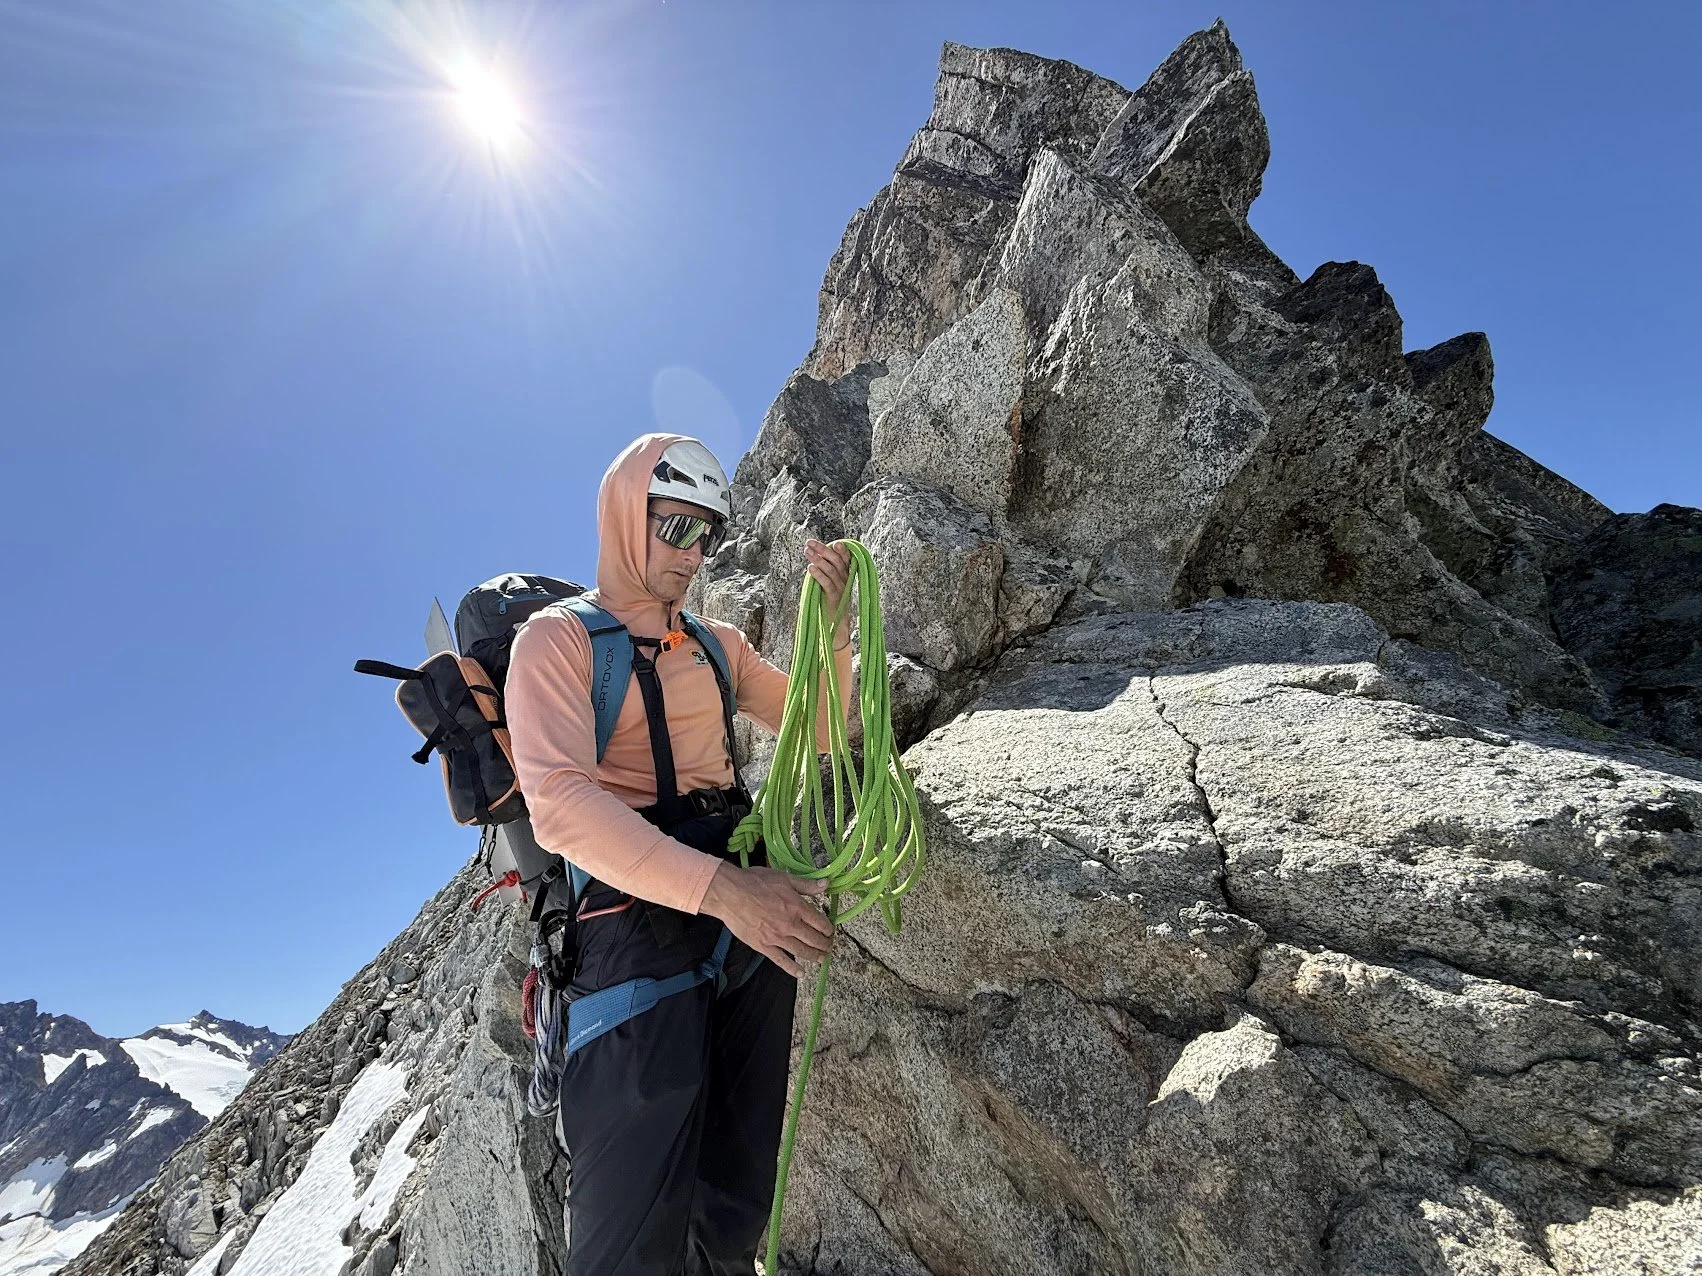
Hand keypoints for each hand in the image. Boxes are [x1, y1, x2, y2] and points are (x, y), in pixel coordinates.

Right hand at [699, 862, 833, 977]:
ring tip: (822, 959)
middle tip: (829, 946)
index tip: (830, 931)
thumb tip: (826, 884)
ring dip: (814, 956)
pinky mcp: (763, 946)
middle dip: (824, 944)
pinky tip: (800, 973)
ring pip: (801, 951)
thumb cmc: (755, 882)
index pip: (820, 922)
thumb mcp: (784, 878)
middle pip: (813, 939)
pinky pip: (781, 960)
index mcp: (797, 907)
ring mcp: (777, 938)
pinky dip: (792, 968)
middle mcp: (790, 925)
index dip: (828, 928)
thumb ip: (806, 884)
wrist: (730, 894)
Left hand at [804, 539, 852, 647]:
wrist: (836, 628)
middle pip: (836, 561)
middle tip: (810, 543)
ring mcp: (841, 589)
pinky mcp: (834, 598)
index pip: (846, 560)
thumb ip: (827, 574)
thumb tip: (816, 559)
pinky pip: (826, 584)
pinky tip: (810, 568)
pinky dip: (819, 575)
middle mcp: (845, 581)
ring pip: (831, 570)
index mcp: (846, 577)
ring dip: (818, 559)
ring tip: (807, 552)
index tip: (835, 542)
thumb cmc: (831, 606)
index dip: (842, 551)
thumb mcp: (830, 587)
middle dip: (823, 550)